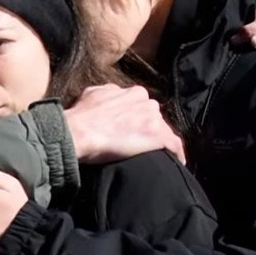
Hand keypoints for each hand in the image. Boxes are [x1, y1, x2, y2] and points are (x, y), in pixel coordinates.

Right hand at [64, 84, 185, 164]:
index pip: (144, 106)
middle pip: (156, 118)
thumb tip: (113, 95)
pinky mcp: (158, 137)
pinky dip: (176, 154)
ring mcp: (154, 119)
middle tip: (140, 144)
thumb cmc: (82, 115)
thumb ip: (110, 92)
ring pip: (165, 131)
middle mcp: (148, 102)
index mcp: (135, 92)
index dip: (140, 119)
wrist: (79, 132)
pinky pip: (174, 145)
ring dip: (160, 142)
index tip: (134, 129)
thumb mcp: (94, 92)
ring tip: (155, 156)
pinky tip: (176, 162)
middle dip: (149, 130)